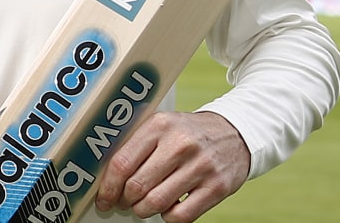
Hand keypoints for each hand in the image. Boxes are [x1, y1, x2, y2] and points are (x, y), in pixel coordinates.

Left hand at [90, 111, 247, 221]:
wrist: (235, 133)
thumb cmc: (189, 133)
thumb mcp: (162, 126)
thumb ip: (136, 144)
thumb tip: (107, 177)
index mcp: (160, 125)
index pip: (122, 163)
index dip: (108, 187)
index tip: (104, 198)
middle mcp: (180, 144)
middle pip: (137, 186)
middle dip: (125, 200)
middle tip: (124, 202)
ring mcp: (201, 166)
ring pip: (156, 203)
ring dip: (143, 210)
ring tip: (144, 206)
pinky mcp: (217, 187)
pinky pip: (181, 216)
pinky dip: (168, 217)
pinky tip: (168, 208)